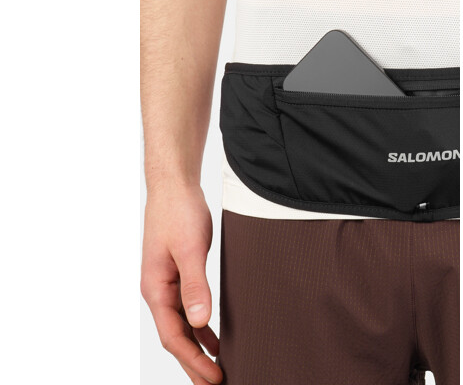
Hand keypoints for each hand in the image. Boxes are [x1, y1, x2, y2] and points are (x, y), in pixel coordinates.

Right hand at [141, 184, 221, 383]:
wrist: (174, 187)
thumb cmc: (178, 213)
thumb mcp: (190, 250)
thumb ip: (194, 286)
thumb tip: (199, 322)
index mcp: (156, 288)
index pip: (173, 336)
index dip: (193, 360)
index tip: (214, 378)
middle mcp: (158, 291)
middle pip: (175, 337)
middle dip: (193, 364)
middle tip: (215, 384)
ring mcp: (167, 284)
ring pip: (181, 327)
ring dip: (197, 349)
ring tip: (216, 369)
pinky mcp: (179, 276)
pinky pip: (187, 310)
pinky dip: (200, 328)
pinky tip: (214, 338)